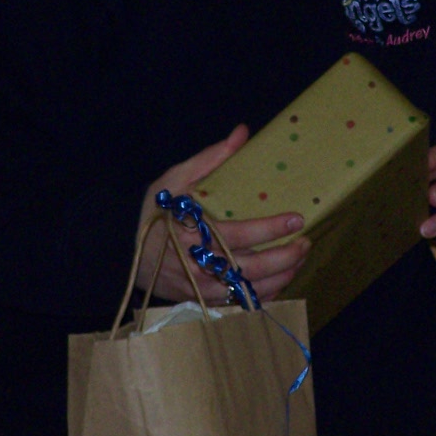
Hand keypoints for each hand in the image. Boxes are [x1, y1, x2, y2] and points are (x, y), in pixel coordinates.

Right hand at [135, 124, 311, 303]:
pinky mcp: (204, 300)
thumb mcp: (175, 179)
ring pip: (249, 290)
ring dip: (281, 277)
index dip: (270, 229)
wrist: (129, 255)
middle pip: (249, 269)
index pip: (238, 235)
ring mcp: (201, 288)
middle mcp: (197, 265)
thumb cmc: (156, 213)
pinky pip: (241, 303)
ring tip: (300, 259)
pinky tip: (282, 278)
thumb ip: (211, 158)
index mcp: (190, 233)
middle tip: (305, 242)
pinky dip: (265, 293)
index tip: (297, 219)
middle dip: (284, 257)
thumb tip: (243, 133)